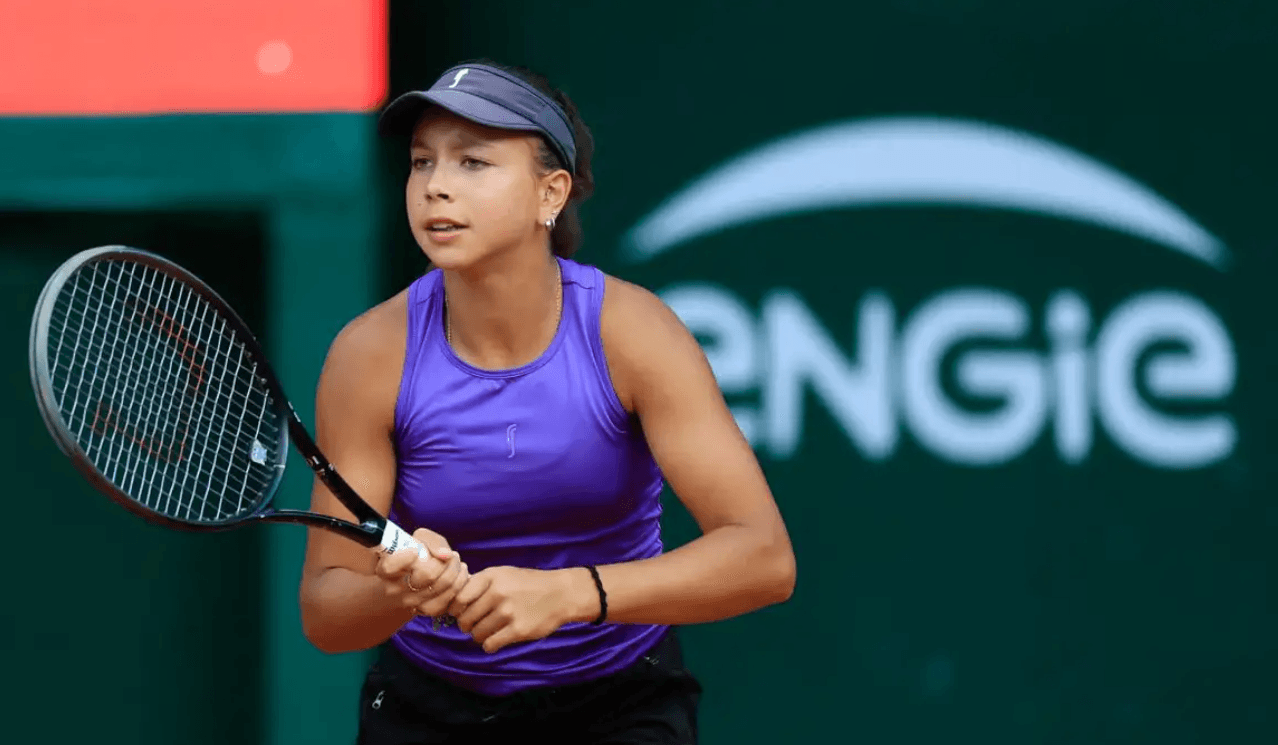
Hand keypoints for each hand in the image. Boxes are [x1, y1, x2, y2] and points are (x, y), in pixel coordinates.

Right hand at [373, 528, 469, 618]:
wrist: (411, 583)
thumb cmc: (415, 555)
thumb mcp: (417, 540)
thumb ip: (430, 541)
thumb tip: (445, 555)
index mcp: (385, 570)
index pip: (389, 567)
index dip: (404, 558)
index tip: (415, 551)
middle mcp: (394, 590)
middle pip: (428, 574)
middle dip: (444, 561)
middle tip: (450, 555)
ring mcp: (411, 604)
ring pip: (444, 584)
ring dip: (456, 569)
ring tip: (455, 561)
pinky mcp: (428, 611)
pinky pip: (451, 596)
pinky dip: (460, 582)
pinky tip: (458, 574)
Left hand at [448, 566, 578, 652]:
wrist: (561, 594)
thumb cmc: (528, 584)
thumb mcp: (503, 574)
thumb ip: (480, 583)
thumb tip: (452, 600)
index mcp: (491, 577)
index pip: (459, 598)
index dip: (456, 609)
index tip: (462, 612)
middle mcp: (498, 593)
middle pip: (465, 619)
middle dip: (467, 625)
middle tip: (475, 624)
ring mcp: (508, 612)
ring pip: (476, 634)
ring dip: (479, 636)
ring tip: (489, 631)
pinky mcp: (518, 630)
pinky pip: (490, 644)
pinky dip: (489, 645)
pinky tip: (496, 639)